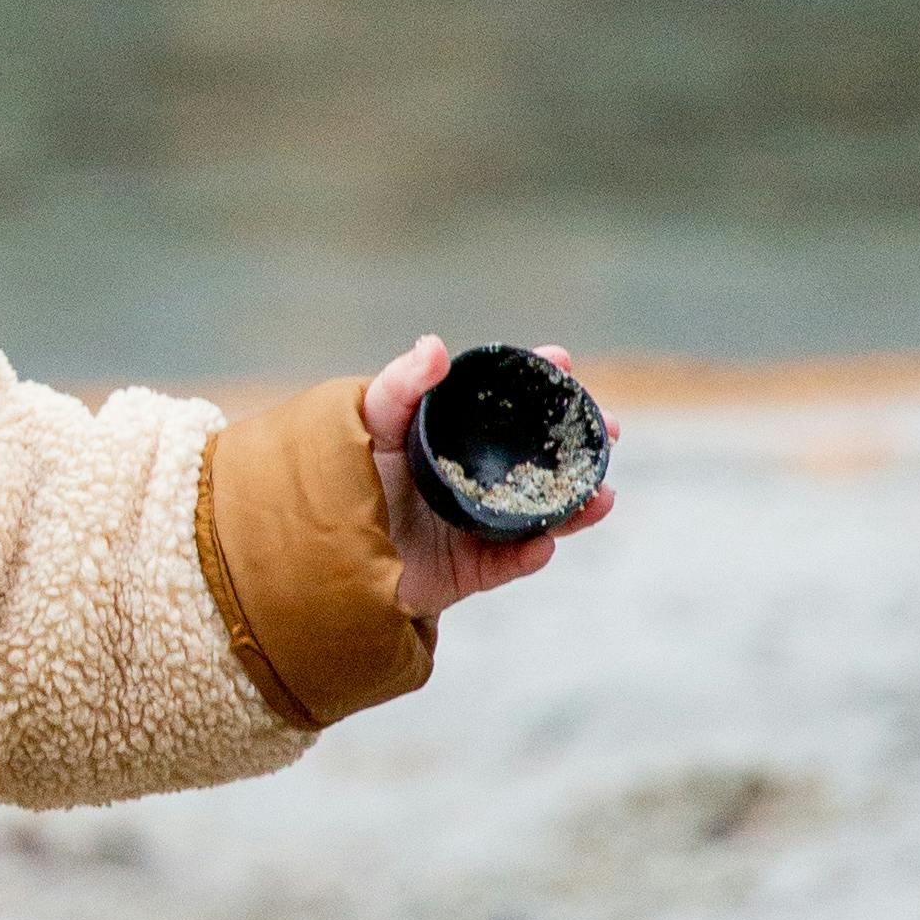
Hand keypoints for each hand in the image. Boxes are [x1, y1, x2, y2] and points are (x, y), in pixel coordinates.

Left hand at [363, 330, 617, 621]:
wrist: (310, 549)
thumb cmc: (336, 476)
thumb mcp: (366, 421)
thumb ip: (401, 385)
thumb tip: (436, 346)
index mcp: (453, 439)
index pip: (504, 406)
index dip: (536, 383)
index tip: (563, 361)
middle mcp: (470, 480)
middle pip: (538, 460)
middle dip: (579, 446)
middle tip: (609, 429)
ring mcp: (472, 526)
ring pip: (537, 515)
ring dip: (574, 507)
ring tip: (602, 496)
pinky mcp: (463, 573)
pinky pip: (504, 565)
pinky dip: (526, 556)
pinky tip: (543, 544)